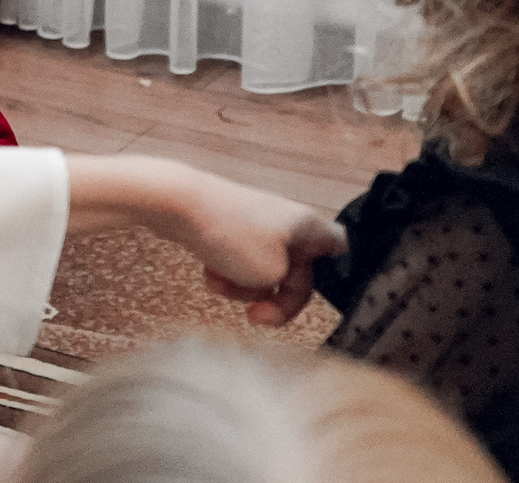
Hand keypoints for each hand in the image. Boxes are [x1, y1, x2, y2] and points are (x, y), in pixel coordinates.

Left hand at [160, 173, 344, 327]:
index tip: (324, 296)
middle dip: (274, 297)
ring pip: (264, 271)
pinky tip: (208, 274)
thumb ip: (286, 286)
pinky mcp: (230, 227)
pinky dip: (225, 273)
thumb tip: (275, 280)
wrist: (176, 202)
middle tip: (255, 316)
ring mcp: (257, 224)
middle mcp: (287, 221)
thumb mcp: (270, 272)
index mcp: (307, 226)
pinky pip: (238, 262)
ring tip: (220, 284)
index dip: (340, 273)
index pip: (341, 247)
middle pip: (296, 272)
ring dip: (243, 287)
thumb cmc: (230, 234)